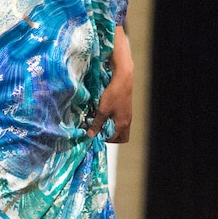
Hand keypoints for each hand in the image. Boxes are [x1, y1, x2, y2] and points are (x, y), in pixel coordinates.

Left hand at [87, 26, 132, 143]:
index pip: (115, 140)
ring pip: (119, 128)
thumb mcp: (102, 110)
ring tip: (100, 121)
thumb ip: (97, 124)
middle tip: (98, 130)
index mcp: (122, 124)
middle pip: (120, 137)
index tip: (94, 134)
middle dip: (109, 136)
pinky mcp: (125, 109)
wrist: (123, 78)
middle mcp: (127, 122)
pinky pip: (119, 120)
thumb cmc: (114, 94)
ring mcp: (127, 115)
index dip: (104, 139)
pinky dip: (112, 120)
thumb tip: (90, 135)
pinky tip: (104, 113)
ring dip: (110, 127)